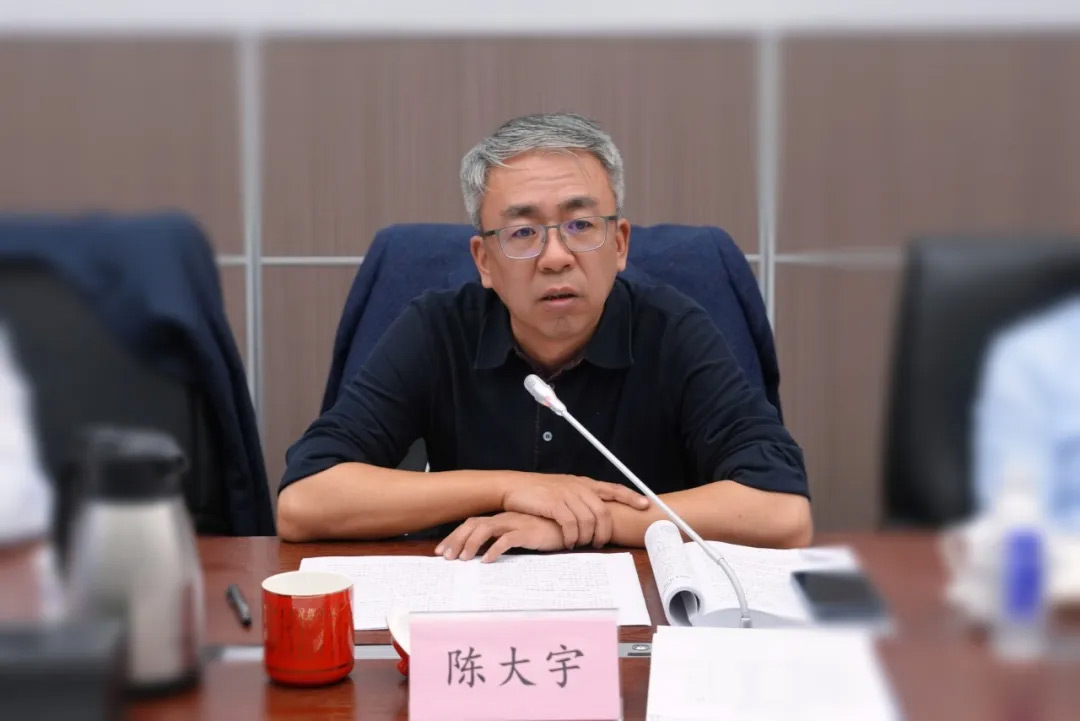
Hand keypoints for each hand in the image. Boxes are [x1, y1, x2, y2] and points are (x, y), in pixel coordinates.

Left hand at [435, 513, 565, 562]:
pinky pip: (506, 539)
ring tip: (463, 559)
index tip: (443, 551)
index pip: (471, 524)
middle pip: (473, 525)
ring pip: (486, 530)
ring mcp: (515, 523)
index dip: (455, 536)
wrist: (569, 525)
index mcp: (501, 518)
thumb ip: (502, 541)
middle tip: (446, 557)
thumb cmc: (543, 532)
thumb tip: (481, 555)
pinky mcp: (527, 531)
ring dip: (472, 544)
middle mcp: (505, 518)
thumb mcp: (519, 536)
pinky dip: (494, 549)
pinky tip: (487, 560)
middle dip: (457, 540)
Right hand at [501, 474, 648, 549]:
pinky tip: (569, 542)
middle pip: (603, 511)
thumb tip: (596, 514)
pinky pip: (571, 524)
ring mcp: (566, 494)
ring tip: (581, 544)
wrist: (514, 486)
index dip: (630, 496)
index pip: (612, 488)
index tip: (645, 504)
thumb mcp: (564, 489)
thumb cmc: (539, 491)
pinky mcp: (553, 504)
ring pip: (588, 520)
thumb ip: (581, 498)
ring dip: (587, 537)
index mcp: (583, 483)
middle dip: (605, 531)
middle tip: (600, 543)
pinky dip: (572, 536)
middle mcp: (578, 487)